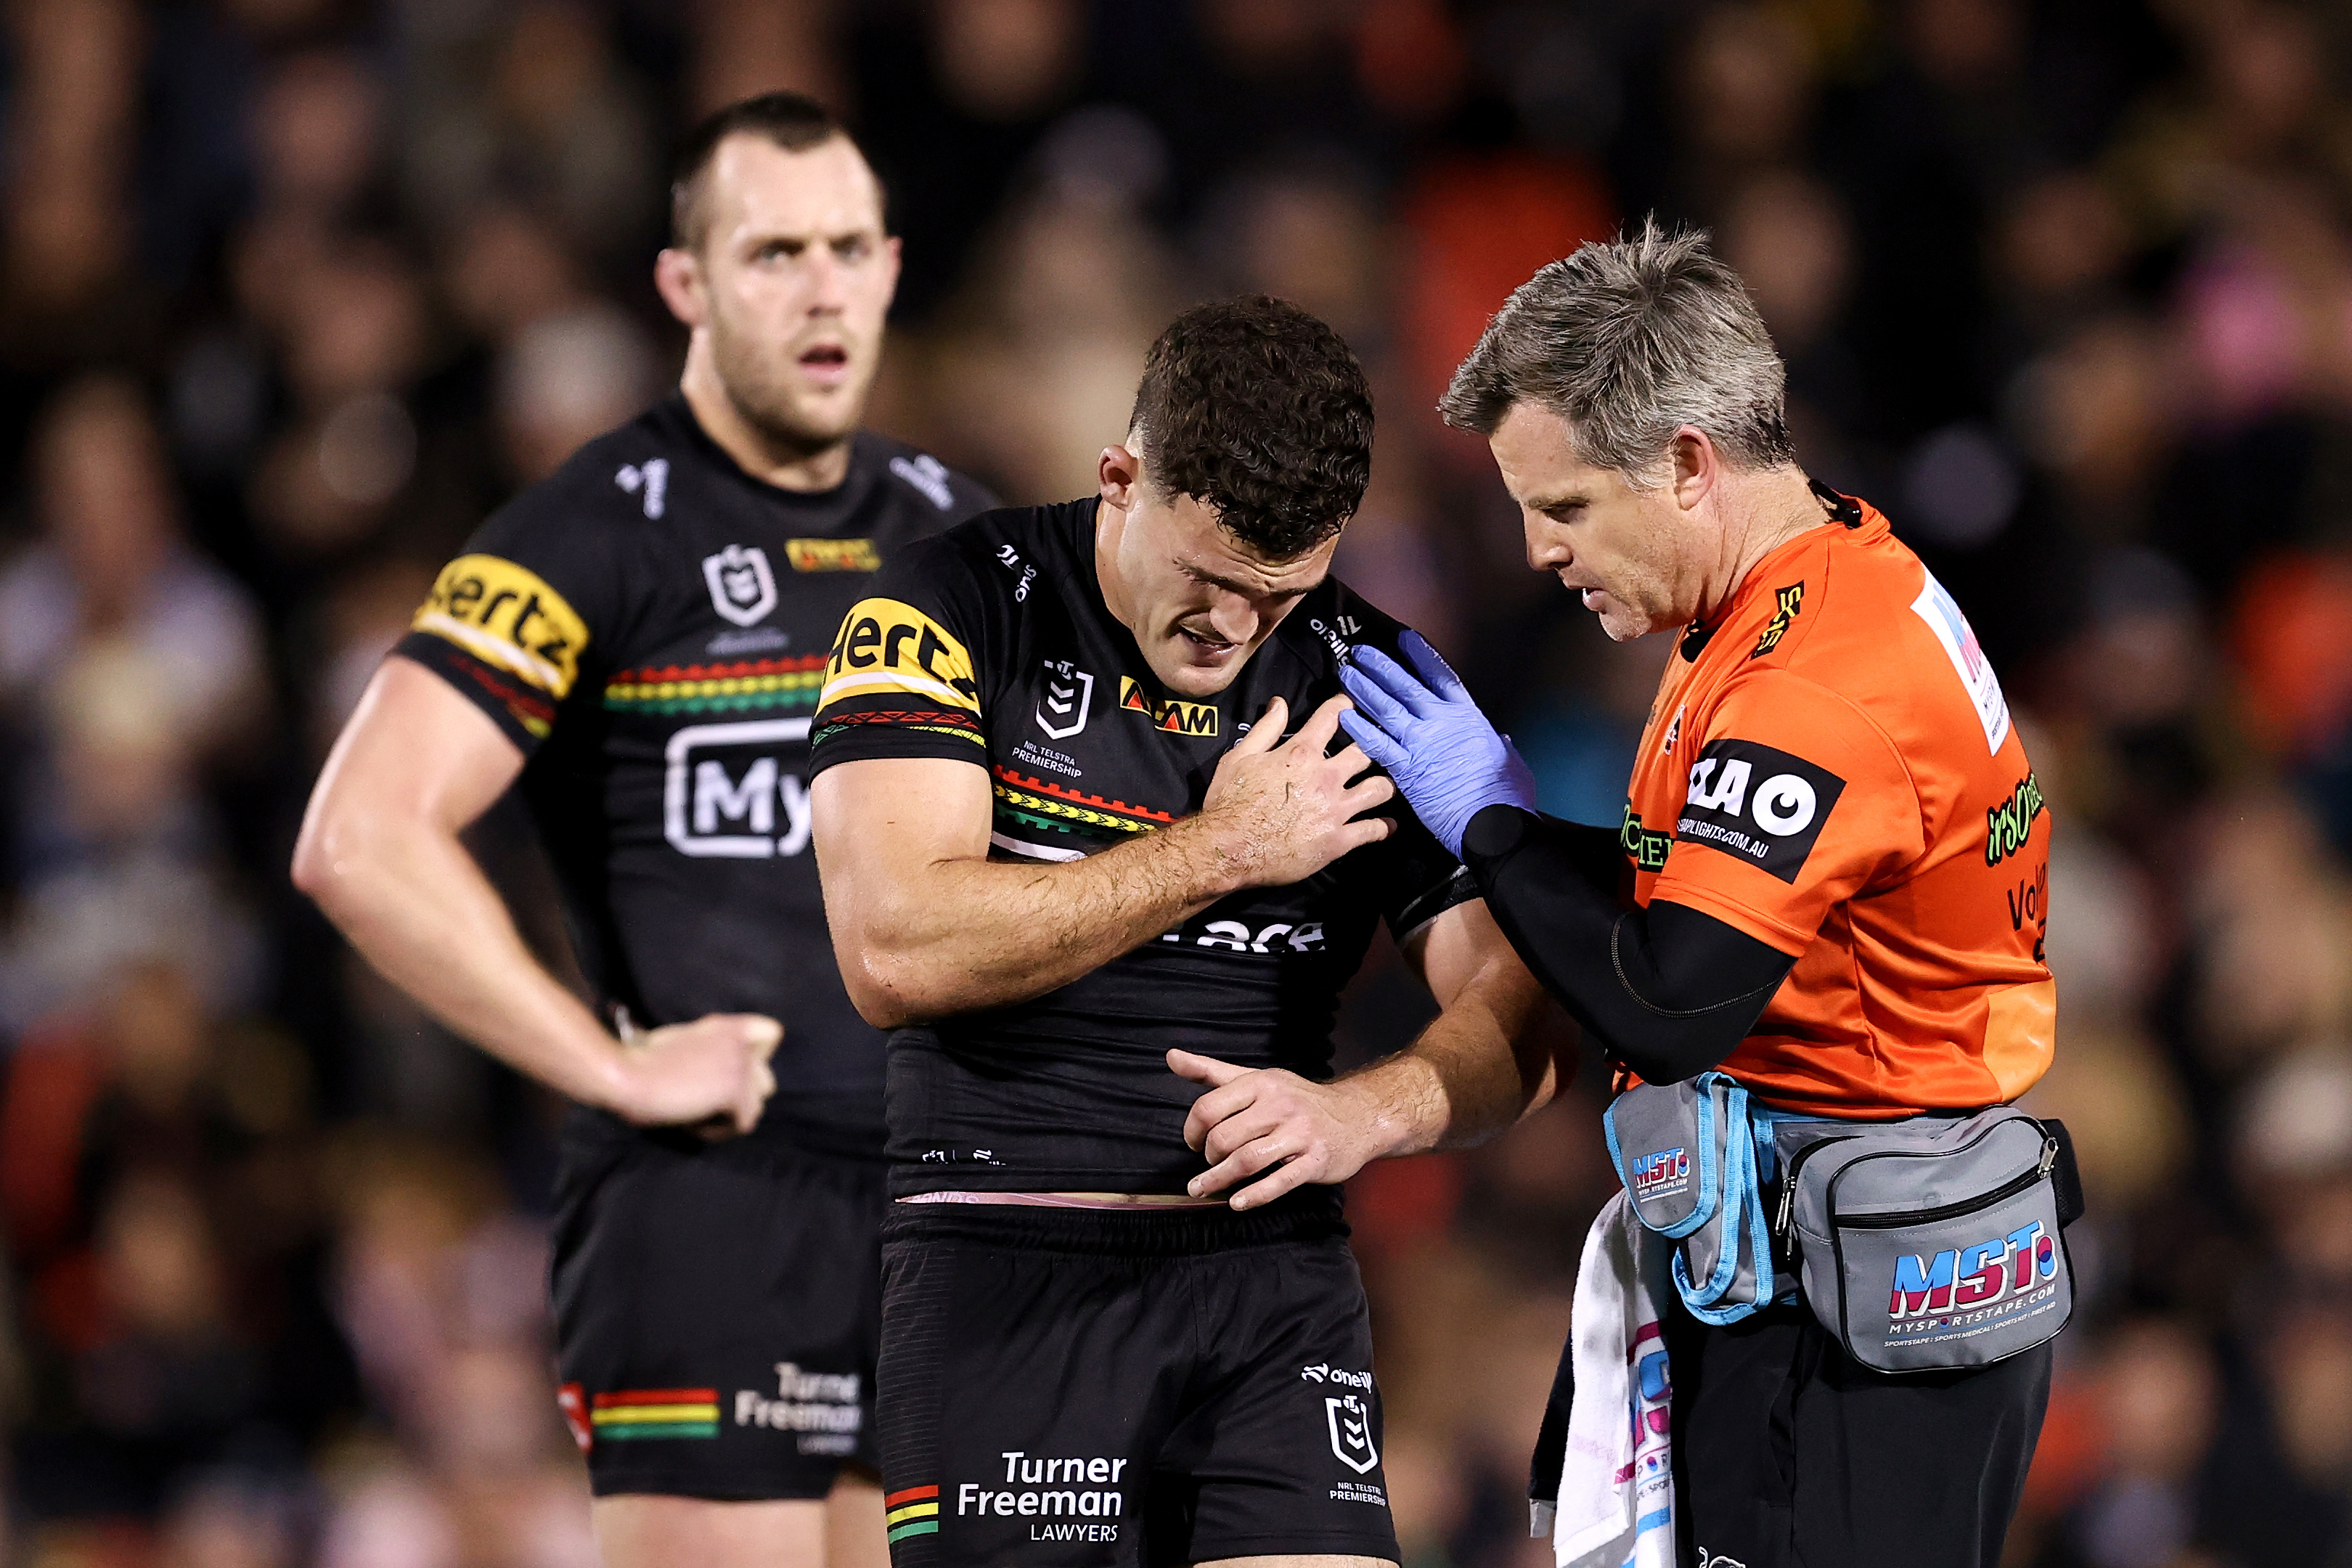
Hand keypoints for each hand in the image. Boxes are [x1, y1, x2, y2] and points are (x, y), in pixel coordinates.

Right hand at [610, 1012, 781, 1137]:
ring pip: (756, 1106)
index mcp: (726, 1025)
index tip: (728, 1072)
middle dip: (740, 1098)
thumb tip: (715, 1072)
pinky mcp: (735, 1090)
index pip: (772, 1033)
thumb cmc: (639, 1062)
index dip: (758, 1058)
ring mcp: (740, 1065)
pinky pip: (743, 1124)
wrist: (627, 1075)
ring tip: (696, 1116)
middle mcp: (740, 1042)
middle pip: (766, 1082)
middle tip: (706, 1103)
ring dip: (728, 1117)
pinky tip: (691, 1124)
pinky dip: (718, 1130)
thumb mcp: (679, 1041)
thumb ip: (708, 1049)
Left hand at [1171, 1048, 1387, 1209]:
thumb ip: (1211, 1071)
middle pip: (1224, 1138)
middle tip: (1207, 1166)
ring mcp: (1299, 1134)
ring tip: (1202, 1190)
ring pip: (1247, 1161)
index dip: (1191, 1130)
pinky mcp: (1314, 1161)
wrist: (1355, 1117)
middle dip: (1208, 1158)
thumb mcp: (1255, 1079)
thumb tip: (1170, 1056)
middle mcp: (1279, 1105)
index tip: (1193, 1143)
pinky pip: (1279, 1182)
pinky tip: (1236, 1202)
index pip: (1209, 1107)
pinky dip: (1254, 1196)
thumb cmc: (1296, 1099)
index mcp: (1260, 1083)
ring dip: (1218, 1180)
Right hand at [1196, 693, 1395, 889]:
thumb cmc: (1230, 803)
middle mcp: (1325, 777)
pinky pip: (1372, 830)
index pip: (1333, 717)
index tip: (1353, 705)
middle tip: (1381, 744)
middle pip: (1367, 751)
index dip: (1346, 706)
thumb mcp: (1239, 757)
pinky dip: (1383, 827)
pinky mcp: (1337, 841)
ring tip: (1387, 784)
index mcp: (1302, 754)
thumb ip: (1266, 728)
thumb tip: (1280, 703)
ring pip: (1379, 789)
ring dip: (1386, 785)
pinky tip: (1388, 825)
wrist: (1230, 849)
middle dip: (1375, 745)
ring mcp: (1335, 809)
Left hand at [1338, 631, 1535, 857]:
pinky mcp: (1405, 769)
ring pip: (1386, 708)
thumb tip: (1502, 740)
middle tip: (1360, 653)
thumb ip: (1502, 746)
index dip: (1421, 656)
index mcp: (1467, 716)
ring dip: (1364, 689)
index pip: (1440, 676)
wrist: (1492, 823)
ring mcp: (1421, 743)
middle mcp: (1440, 722)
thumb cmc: (1506, 794)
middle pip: (1405, 686)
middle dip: (1381, 667)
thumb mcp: (1511, 761)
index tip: (1405, 639)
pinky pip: (1377, 743)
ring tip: (1347, 674)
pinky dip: (1360, 728)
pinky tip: (1344, 715)